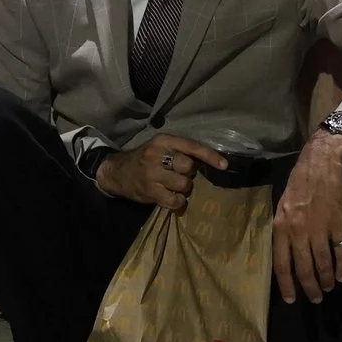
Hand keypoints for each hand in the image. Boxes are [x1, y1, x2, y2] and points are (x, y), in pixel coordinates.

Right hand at [96, 134, 227, 212]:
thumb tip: (209, 161)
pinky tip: (171, 197)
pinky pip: (174, 200)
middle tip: (179, 174)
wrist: (118, 172)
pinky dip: (177, 201)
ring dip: (183, 188)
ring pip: (183, 184)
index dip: (210, 156)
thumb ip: (179, 150)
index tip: (224, 165)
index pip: (191, 146)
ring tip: (173, 185)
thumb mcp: (160, 147)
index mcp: (163, 140)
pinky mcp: (150, 191)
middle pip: (188, 167)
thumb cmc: (145, 159)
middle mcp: (156, 155)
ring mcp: (152, 174)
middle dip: (188, 173)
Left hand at [271, 132, 341, 303]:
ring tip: (329, 287)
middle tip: (316, 298)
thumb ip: (284, 231)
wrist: (322, 163)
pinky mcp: (339, 224)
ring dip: (327, 280)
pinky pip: (341, 252)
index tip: (292, 299)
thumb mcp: (283, 206)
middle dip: (310, 287)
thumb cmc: (300, 183)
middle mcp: (299, 231)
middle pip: (304, 268)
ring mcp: (320, 228)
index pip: (281, 264)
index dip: (287, 284)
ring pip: (323, 263)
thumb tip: (287, 256)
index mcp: (281, 226)